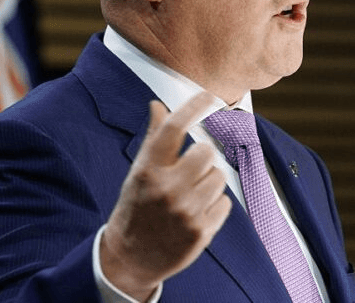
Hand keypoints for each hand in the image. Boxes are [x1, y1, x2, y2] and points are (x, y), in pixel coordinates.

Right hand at [100, 93, 232, 301]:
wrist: (129, 258)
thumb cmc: (137, 206)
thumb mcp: (139, 172)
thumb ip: (154, 139)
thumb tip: (158, 105)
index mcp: (147, 170)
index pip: (173, 128)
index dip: (193, 106)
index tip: (207, 95)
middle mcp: (166, 189)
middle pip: (206, 152)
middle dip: (201, 159)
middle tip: (189, 172)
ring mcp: (184, 212)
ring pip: (219, 177)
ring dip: (209, 184)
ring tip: (189, 197)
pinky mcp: (200, 232)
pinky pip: (225, 203)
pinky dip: (215, 206)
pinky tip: (195, 215)